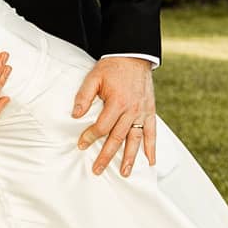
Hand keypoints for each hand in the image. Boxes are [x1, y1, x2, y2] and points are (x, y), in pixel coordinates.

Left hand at [73, 56, 156, 178]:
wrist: (134, 55)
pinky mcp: (150, 111)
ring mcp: (142, 112)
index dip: (90, 137)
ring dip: (130, 157)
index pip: (102, 126)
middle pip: (117, 138)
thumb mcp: (94, 77)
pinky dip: (151, 147)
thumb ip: (84, 96)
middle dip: (107, 155)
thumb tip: (75, 115)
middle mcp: (131, 110)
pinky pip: (152, 132)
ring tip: (124, 172)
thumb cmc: (112, 67)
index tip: (81, 145)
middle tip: (97, 170)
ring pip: (135, 139)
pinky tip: (150, 161)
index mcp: (117, 102)